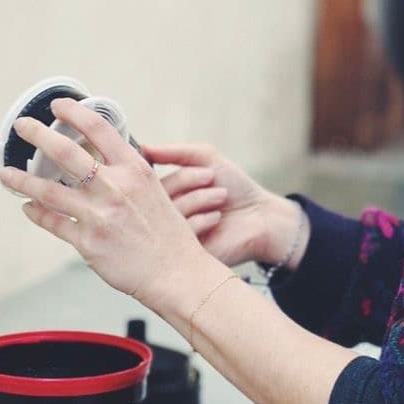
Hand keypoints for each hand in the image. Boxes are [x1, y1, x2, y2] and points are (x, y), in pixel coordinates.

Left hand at [0, 98, 209, 306]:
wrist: (176, 272)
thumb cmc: (169, 234)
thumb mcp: (155, 190)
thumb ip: (127, 173)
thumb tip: (100, 160)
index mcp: (135, 169)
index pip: (98, 129)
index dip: (74, 112)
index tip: (58, 106)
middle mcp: (115, 187)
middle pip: (65, 152)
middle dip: (37, 134)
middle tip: (22, 127)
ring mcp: (99, 215)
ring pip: (47, 190)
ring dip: (22, 179)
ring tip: (5, 173)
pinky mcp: (87, 241)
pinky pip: (52, 222)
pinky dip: (36, 213)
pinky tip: (28, 207)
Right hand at [139, 138, 278, 269]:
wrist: (260, 218)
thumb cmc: (236, 188)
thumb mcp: (206, 159)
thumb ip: (175, 152)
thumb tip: (143, 148)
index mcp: (166, 194)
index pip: (148, 181)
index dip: (173, 171)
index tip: (198, 168)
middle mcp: (165, 215)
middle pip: (154, 196)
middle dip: (186, 180)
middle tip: (211, 177)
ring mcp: (172, 236)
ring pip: (167, 214)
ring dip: (199, 199)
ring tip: (221, 197)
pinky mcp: (183, 255)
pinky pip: (177, 236)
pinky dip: (200, 221)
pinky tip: (217, 218)